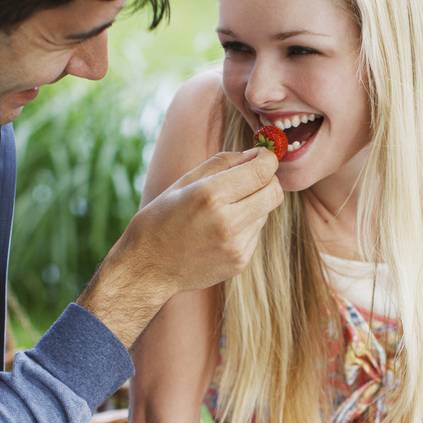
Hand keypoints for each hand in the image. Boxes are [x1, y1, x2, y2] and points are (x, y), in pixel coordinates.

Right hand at [79, 147, 281, 346]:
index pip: (262, 172)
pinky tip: (220, 231)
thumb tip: (257, 155)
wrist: (148, 267)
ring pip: (266, 212)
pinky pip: (256, 233)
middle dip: (268, 180)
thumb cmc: (161, 218)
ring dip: (254, 204)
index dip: (268, 160)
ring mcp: (236, 246)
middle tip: (251, 178)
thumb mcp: (185, 181)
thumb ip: (223, 163)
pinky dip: (246, 225)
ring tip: (223, 210)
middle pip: (274, 192)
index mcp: (210, 195)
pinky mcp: (240, 262)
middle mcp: (227, 221)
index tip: (263, 156)